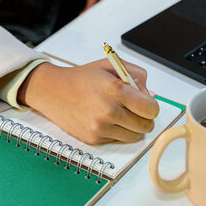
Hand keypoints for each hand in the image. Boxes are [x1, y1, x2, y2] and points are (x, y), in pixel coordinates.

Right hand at [18, 59, 158, 144]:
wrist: (53, 91)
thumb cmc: (82, 78)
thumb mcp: (111, 65)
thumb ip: (136, 75)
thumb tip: (149, 95)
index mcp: (116, 90)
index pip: (151, 109)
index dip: (152, 107)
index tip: (147, 105)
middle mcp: (108, 111)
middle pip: (145, 126)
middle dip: (144, 119)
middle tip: (136, 112)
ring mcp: (100, 127)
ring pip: (134, 136)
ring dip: (132, 128)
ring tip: (122, 115)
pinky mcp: (94, 139)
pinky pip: (118, 140)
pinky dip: (117, 132)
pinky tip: (106, 120)